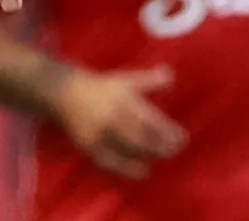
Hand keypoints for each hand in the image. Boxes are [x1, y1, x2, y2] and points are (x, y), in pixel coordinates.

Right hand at [55, 66, 186, 179]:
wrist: (65, 93)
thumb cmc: (102, 86)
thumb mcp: (126, 79)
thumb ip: (149, 80)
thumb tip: (172, 75)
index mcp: (123, 99)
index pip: (151, 120)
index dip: (169, 132)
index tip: (183, 138)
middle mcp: (112, 118)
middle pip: (143, 138)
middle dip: (162, 147)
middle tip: (175, 150)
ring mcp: (100, 134)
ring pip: (129, 151)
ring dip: (147, 157)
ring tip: (159, 158)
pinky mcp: (89, 146)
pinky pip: (110, 163)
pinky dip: (127, 170)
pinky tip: (141, 172)